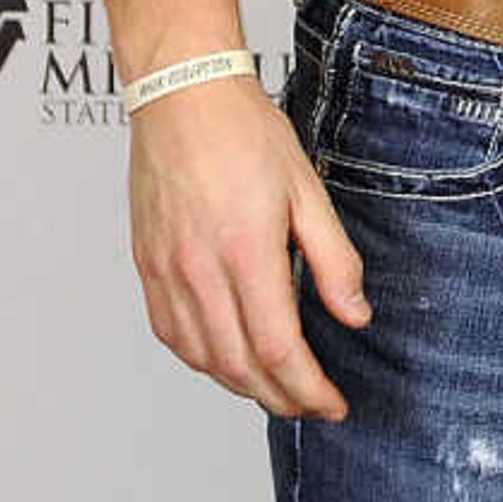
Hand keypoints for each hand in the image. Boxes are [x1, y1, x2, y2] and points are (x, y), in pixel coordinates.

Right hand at [127, 74, 370, 419]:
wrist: (183, 96)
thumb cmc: (246, 133)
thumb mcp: (309, 190)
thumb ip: (333, 260)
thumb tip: (355, 316)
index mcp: (246, 254)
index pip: (279, 351)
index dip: (309, 390)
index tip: (334, 404)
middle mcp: (200, 273)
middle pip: (241, 367)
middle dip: (282, 398)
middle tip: (313, 405)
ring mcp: (167, 273)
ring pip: (204, 359)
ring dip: (243, 387)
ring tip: (277, 390)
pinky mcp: (147, 267)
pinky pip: (172, 335)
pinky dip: (203, 361)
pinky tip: (227, 359)